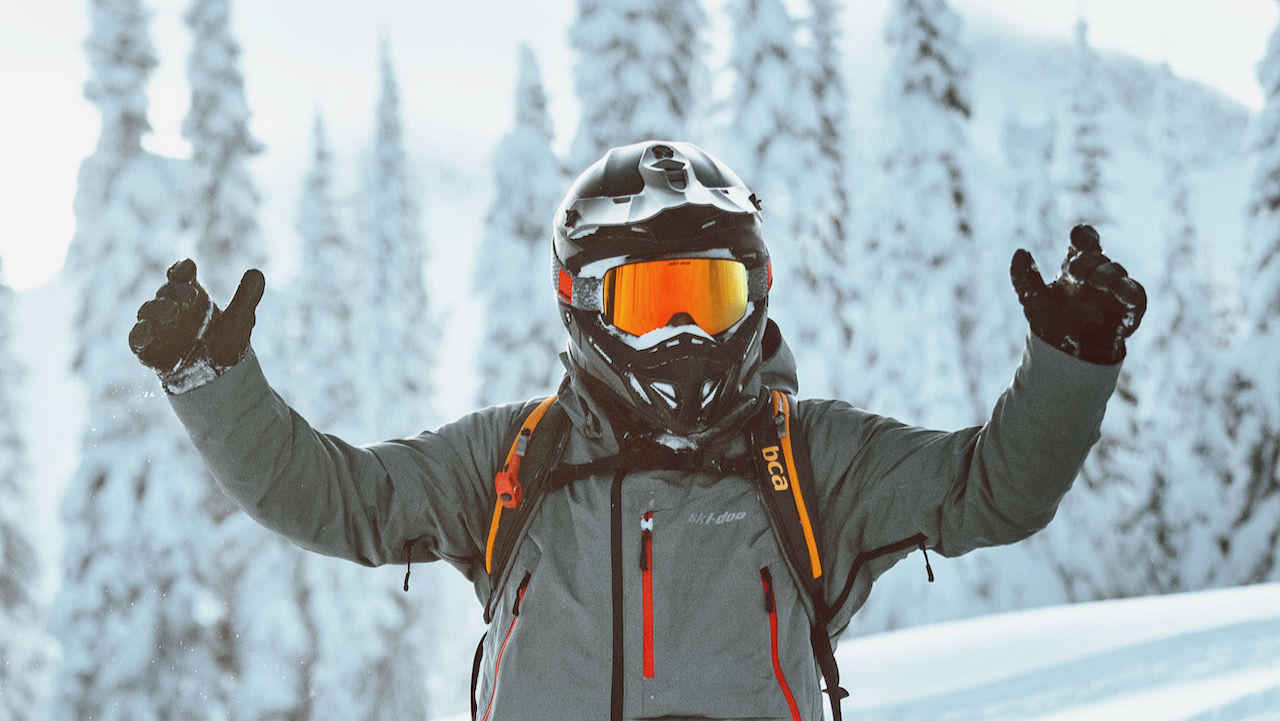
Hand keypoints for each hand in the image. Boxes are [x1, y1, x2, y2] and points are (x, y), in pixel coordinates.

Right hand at [129, 259, 264, 391]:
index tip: (189, 268)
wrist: (219, 379)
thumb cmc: (226, 344)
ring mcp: (158, 328)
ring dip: (156, 309)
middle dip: (175, 291)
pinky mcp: (149, 350)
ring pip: (148, 312)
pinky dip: (139, 334)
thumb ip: (246, 298)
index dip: (182, 270)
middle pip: (166, 292)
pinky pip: (137, 340)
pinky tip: (148, 331)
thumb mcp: (240, 321)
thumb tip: (257, 273)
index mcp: (190, 295)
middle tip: (189, 296)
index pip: (181, 275)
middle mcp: (171, 307)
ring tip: (172, 311)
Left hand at [1010, 225, 1145, 364]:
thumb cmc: (1051, 321)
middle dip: (1086, 263)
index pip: (1084, 242)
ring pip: (1117, 274)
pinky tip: (1121, 293)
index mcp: (1077, 266)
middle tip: (1074, 274)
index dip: (1084, 236)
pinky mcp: (1128, 312)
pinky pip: (1135, 298)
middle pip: (1098, 259)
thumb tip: (1020, 251)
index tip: (1078, 237)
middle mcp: (1098, 274)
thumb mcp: (1032, 299)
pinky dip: (1130, 293)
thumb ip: (1024, 277)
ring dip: (1108, 276)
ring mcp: (1114, 292)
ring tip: (1096, 281)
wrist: (1065, 355)